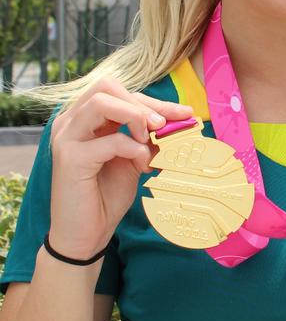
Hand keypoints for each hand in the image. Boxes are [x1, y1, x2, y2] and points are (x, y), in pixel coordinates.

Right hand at [48, 77, 192, 259]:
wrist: (85, 234)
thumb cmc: (107, 194)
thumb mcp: (135, 158)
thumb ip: (149, 136)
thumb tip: (181, 118)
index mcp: (84, 118)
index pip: (119, 92)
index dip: (154, 101)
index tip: (184, 114)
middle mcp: (70, 122)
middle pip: (107, 87)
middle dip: (143, 103)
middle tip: (165, 124)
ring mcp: (66, 138)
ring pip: (101, 102)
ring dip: (135, 116)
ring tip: (151, 138)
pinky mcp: (70, 158)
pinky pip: (110, 140)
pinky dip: (134, 149)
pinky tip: (142, 166)